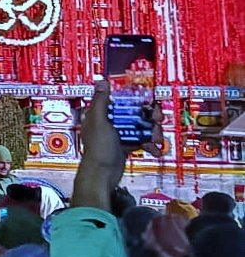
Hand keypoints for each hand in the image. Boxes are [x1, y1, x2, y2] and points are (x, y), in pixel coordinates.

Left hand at [71, 80, 160, 209]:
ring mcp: (118, 135)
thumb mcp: (99, 121)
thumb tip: (102, 81)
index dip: (137, 101)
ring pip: (140, 128)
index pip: (122, 101)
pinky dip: (149, 144)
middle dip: (149, 118)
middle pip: (135, 114)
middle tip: (158, 122)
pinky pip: (141, 141)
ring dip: (152, 132)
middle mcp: (109, 123)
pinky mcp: (125, 146)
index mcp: (100, 114)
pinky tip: (155, 150)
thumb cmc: (99, 148)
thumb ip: (101, 101)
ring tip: (158, 139)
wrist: (102, 175)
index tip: (150, 104)